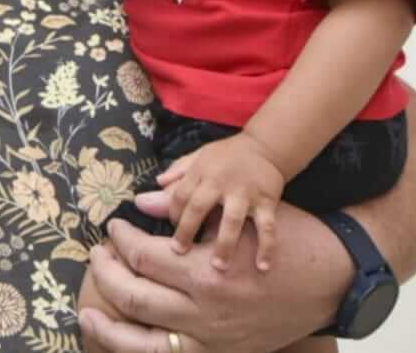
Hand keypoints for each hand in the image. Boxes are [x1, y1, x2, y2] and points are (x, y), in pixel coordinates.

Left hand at [77, 216, 346, 352]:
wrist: (338, 278)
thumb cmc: (291, 238)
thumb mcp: (241, 217)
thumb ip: (186, 210)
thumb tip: (143, 201)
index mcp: (207, 271)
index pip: (142, 256)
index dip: (120, 240)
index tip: (113, 229)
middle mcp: (206, 309)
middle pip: (133, 297)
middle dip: (105, 276)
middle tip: (97, 258)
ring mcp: (215, 337)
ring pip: (144, 343)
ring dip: (109, 330)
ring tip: (88, 314)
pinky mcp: (226, 352)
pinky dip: (147, 350)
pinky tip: (130, 340)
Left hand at [161, 134, 284, 270]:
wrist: (266, 147)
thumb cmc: (227, 156)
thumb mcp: (198, 158)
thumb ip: (175, 175)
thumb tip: (147, 193)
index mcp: (200, 172)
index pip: (179, 195)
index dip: (172, 215)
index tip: (171, 234)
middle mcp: (220, 182)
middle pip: (198, 206)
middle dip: (187, 230)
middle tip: (179, 253)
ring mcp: (244, 192)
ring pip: (232, 219)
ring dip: (224, 244)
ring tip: (218, 268)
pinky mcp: (267, 201)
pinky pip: (267, 226)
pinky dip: (266, 246)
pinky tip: (262, 267)